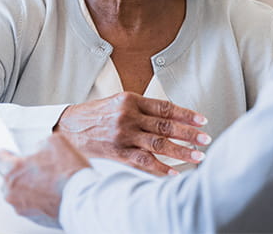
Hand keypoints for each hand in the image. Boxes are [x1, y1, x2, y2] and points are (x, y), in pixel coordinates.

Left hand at [0, 134, 89, 226]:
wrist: (82, 198)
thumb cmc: (68, 173)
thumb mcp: (54, 141)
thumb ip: (39, 143)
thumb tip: (37, 149)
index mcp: (13, 170)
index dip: (6, 154)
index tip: (12, 154)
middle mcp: (12, 191)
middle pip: (7, 178)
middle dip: (20, 172)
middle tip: (38, 167)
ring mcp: (21, 207)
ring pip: (18, 193)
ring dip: (28, 186)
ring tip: (48, 181)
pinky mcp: (32, 218)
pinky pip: (29, 205)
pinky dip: (37, 199)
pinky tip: (52, 192)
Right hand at [53, 91, 209, 175]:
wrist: (67, 128)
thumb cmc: (94, 115)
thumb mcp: (117, 103)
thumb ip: (141, 108)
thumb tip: (169, 116)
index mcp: (130, 100)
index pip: (165, 107)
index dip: (185, 114)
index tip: (201, 120)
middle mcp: (128, 116)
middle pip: (166, 125)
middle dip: (189, 133)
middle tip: (205, 138)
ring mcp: (123, 135)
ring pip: (159, 144)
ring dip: (181, 151)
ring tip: (197, 156)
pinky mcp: (118, 153)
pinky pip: (144, 162)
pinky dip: (160, 168)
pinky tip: (174, 172)